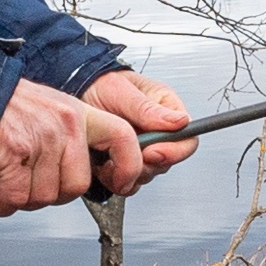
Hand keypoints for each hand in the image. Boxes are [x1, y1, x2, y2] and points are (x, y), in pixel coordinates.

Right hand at [0, 76, 149, 212]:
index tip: (123, 182)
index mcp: (77, 113)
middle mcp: (64, 124)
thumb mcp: (49, 108)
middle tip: (32, 182)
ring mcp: (40, 139)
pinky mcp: (15, 153)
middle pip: (76, 185)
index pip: (123, 137)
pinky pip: (16, 197)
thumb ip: (71, 137)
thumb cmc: (1, 105)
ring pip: (44, 196)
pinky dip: (2, 201)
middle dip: (52, 193)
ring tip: (9, 178)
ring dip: (22, 197)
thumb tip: (83, 169)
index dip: (128, 167)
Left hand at [81, 71, 195, 184]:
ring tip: (110, 156)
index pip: (187, 140)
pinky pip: (129, 180)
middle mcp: (158, 133)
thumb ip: (148, 109)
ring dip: (130, 171)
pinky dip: (116, 177)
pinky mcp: (126, 161)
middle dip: (146, 164)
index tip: (151, 152)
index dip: (173, 152)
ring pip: (148, 173)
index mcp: (166, 112)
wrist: (78, 93)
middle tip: (126, 153)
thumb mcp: (122, 91)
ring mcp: (143, 149)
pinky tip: (104, 164)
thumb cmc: (100, 85)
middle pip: (167, 162)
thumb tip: (181, 121)